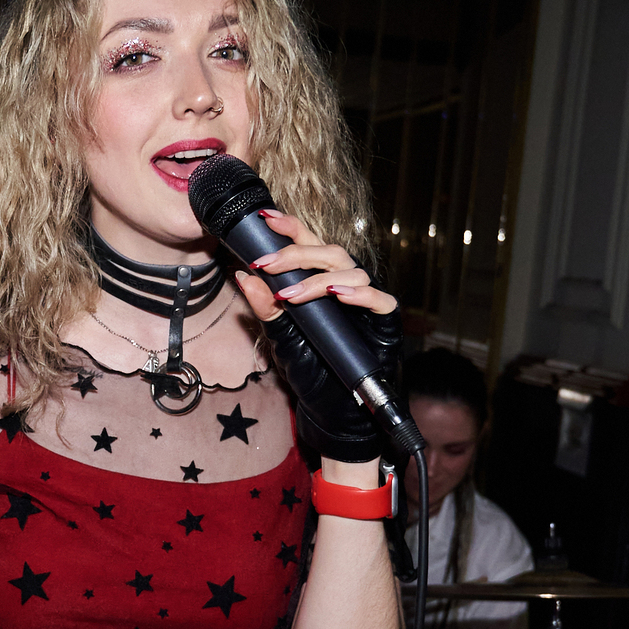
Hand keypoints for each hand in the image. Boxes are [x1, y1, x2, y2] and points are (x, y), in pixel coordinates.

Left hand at [233, 210, 400, 464]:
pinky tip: (339, 295)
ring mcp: (367, 302)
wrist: (332, 409)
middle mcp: (345, 285)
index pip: (308, 245)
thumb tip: (243, 276)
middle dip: (295, 252)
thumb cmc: (311, 370)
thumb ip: (265, 309)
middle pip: (329, 251)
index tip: (263, 219)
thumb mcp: (280, 339)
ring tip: (290, 295)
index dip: (289, 228)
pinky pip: (381, 300)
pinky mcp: (385, 322)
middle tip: (265, 264)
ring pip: (351, 271)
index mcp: (320, 282)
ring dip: (317, 280)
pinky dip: (361, 295)